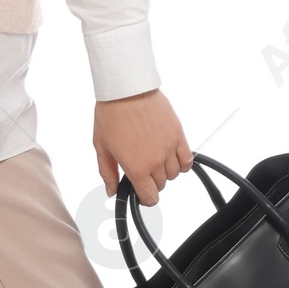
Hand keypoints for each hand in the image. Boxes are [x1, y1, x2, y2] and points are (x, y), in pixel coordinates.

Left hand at [93, 89, 192, 204]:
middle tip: (141, 167)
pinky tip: (172, 157)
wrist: (126, 89)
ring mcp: (169, 148)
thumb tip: (113, 192)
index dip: (144, 198)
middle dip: (151, 181)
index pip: (150, 197)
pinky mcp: (178, 135)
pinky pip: (187, 160)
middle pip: (161, 185)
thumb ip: (108, 173)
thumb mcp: (101, 147)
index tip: (141, 192)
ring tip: (154, 158)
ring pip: (174, 174)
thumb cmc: (111, 115)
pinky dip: (182, 163)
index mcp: (136, 167)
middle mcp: (156, 161)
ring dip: (165, 171)